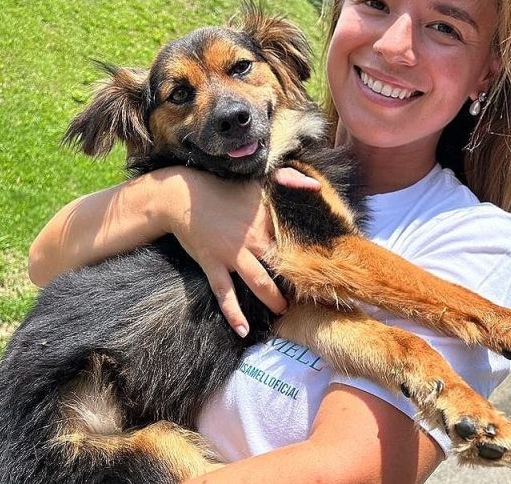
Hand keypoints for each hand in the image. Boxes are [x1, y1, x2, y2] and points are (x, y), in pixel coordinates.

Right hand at [154, 167, 319, 336]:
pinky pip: (224, 293)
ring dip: (273, 300)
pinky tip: (243, 330)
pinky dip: (233, 314)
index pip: (295, 242)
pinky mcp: (213, 264)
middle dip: (298, 284)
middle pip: (282, 266)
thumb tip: (317, 187)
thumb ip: (290, 180)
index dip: (312, 257)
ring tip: (283, 312)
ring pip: (258, 283)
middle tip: (314, 299)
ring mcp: (232, 254)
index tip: (327, 271)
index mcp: (267, 220)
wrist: (183, 195)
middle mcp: (253, 239)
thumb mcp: (258, 179)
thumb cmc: (223, 187)